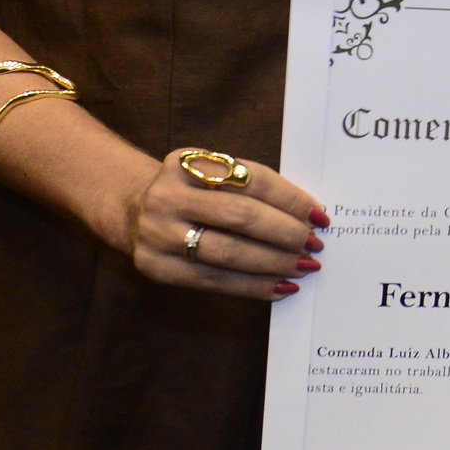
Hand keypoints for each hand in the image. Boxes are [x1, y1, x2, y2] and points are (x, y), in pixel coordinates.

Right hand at [119, 150, 325, 298]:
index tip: (319, 214)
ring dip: (273, 263)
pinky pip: (214, 281)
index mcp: (187, 162)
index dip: (289, 198)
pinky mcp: (156, 268)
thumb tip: (308, 215)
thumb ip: (249, 186)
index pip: (251, 178)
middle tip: (314, 244)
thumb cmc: (190, 192)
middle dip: (285, 232)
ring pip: (228, 252)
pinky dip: (252, 286)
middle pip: (241, 216)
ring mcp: (158, 233)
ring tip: (303, 266)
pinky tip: (278, 287)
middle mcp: (169, 195)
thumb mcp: (210, 173)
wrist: (130, 210)